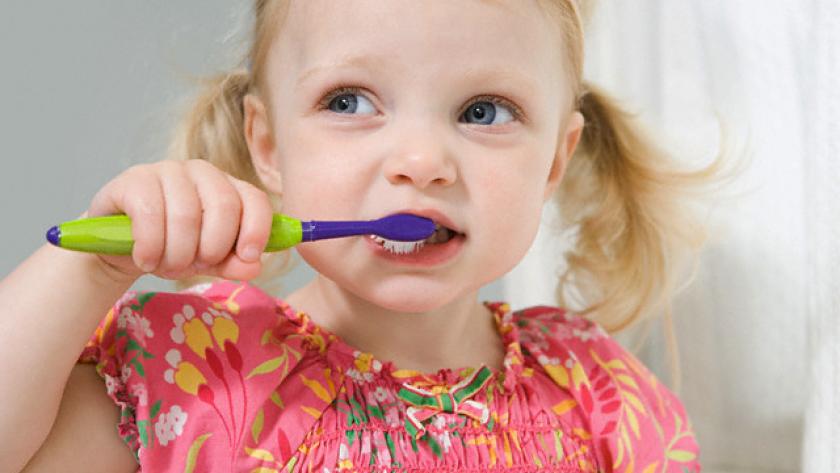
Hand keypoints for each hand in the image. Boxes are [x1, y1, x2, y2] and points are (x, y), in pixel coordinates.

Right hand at [83, 160, 273, 283]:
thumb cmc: (172, 247)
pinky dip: (150, 247)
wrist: (120, 246)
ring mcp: (168, 171)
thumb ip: (232, 263)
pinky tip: (145, 259)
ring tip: (166, 266)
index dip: (256, 230)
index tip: (247, 257)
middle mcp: (202, 172)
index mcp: (228, 187)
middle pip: (223, 207)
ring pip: (186, 215)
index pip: (255, 200)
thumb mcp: (207, 261)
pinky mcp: (135, 179)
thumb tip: (253, 266)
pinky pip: (150, 214)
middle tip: (194, 266)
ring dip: (177, 254)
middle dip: (211, 248)